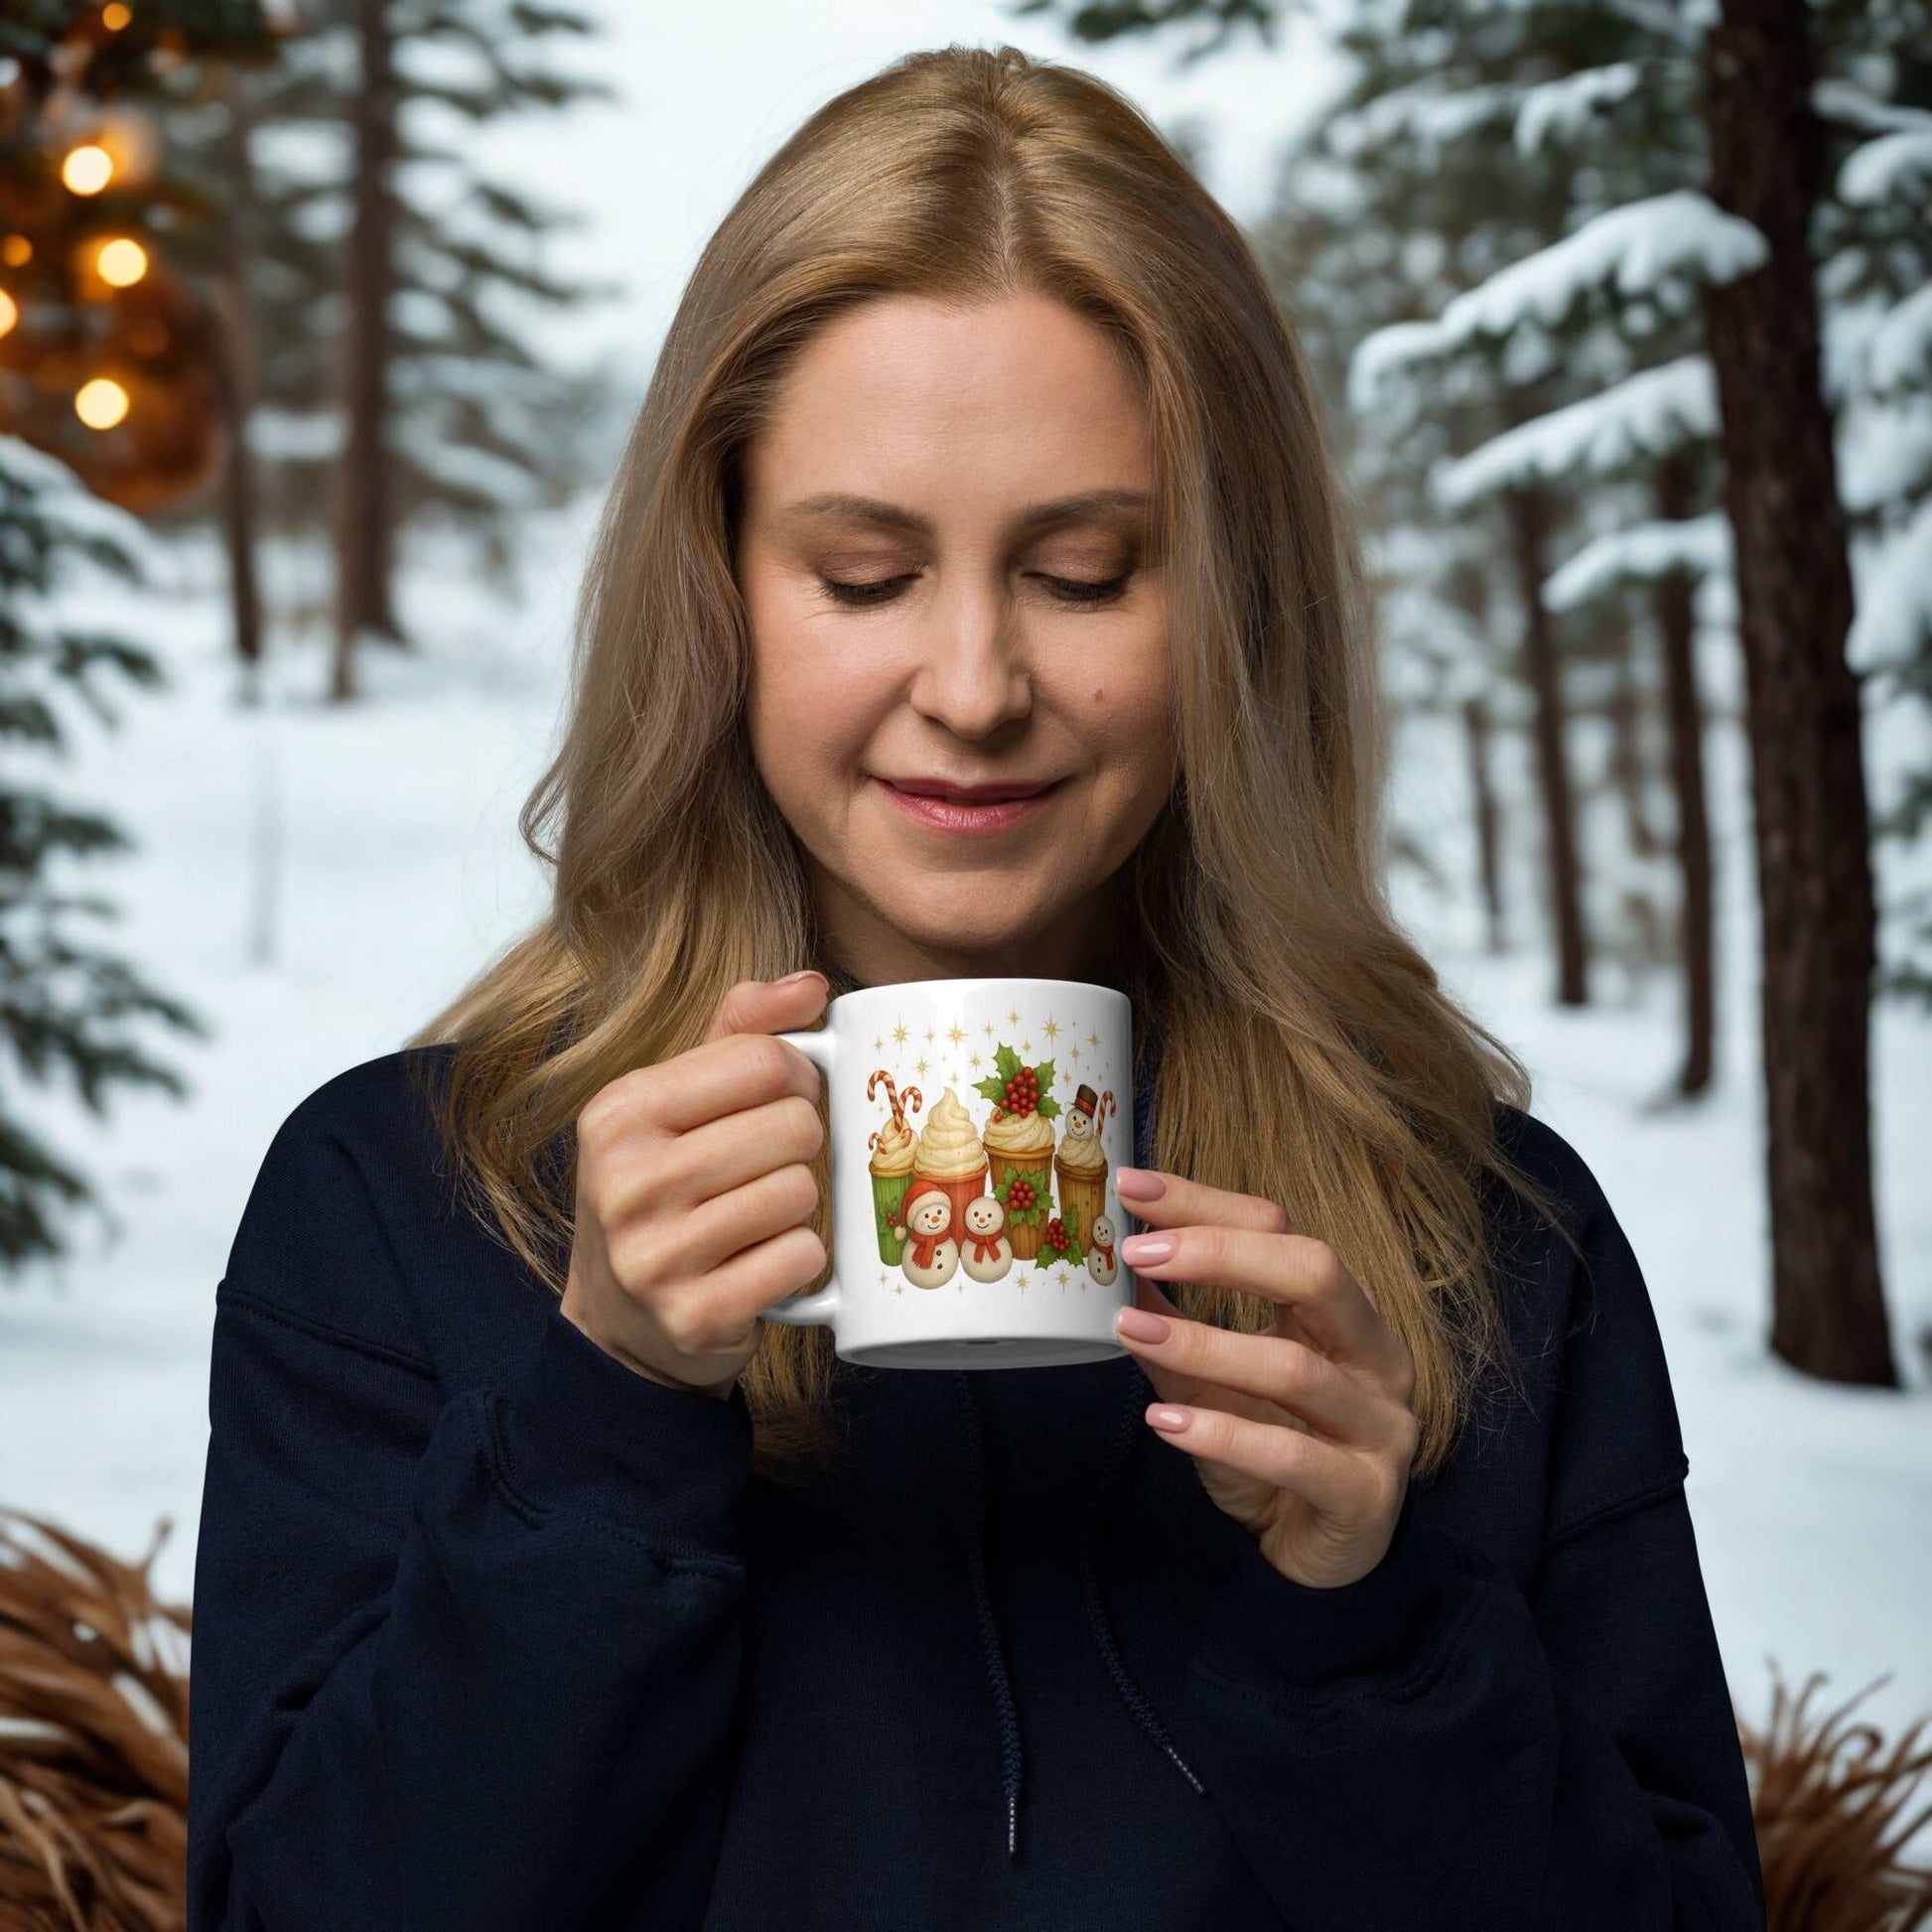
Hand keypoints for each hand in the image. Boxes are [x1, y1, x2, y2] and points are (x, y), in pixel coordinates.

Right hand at [560, 972, 831, 1400]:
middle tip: (771, 1167)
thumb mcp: (675, 1104)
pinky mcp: (693, 1315)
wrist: (619, 1324)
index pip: (763, 1061)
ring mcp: (654, 1255)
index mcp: (620, 1112)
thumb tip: (812, 984)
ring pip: (802, 1192)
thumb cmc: (662, 1192)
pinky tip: (762, 1263)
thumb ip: (739, 1033)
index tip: (786, 1099)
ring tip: (759, 1217)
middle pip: (794, 1127)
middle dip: (801, 1146)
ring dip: (800, 1206)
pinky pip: (801, 1258)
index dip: (799, 1077)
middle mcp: (625, 1180)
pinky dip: (801, 1261)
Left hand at [1110, 1165, 1420, 1590]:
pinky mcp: (1364, 1494)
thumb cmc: (1272, 1453)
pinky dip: (1224, 1434)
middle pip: (1315, 1272)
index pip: (1280, 1229)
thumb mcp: (1214, 1383)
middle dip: (1221, 1255)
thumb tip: (1110, 1271)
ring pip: (1297, 1367)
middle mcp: (1374, 1355)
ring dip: (1205, 1345)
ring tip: (1131, 1333)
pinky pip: (1293, 1456)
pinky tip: (1165, 1421)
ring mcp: (1380, 1425)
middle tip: (1137, 1251)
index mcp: (1342, 1310)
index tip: (1132, 1188)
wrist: (1319, 1560)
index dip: (1206, 1203)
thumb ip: (1173, 1331)